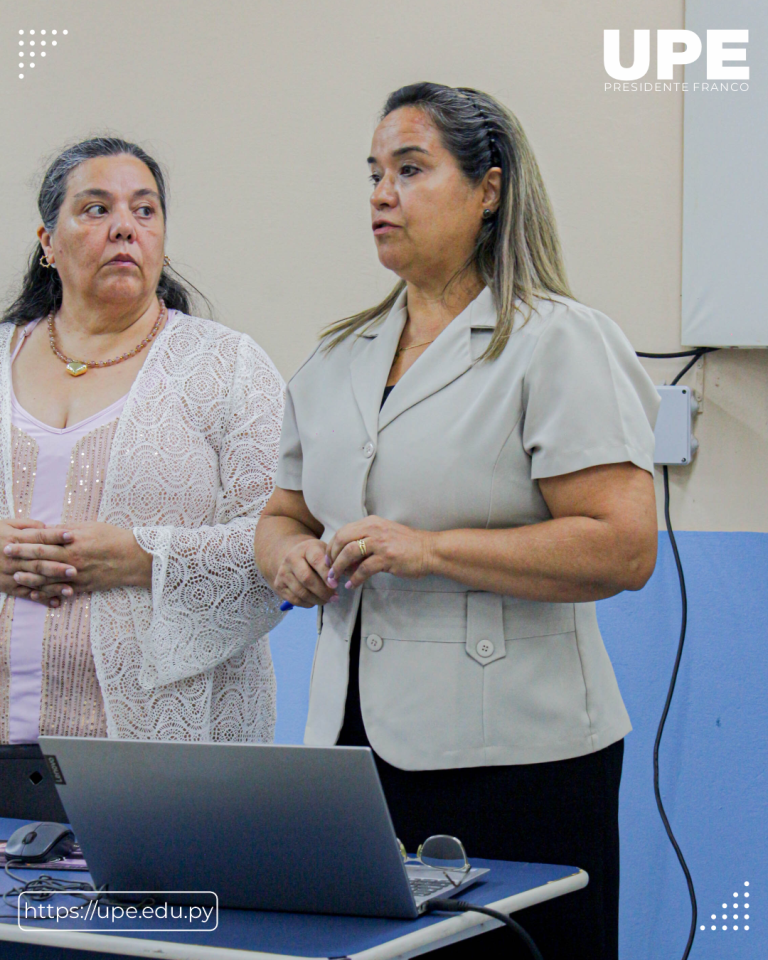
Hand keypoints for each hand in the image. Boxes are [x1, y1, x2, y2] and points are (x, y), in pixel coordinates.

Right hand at [0, 518, 65, 606]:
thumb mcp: (6, 524)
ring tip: (71, 590)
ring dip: (53, 586)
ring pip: (34, 580)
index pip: (38, 537)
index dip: (55, 536)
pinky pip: (25, 593)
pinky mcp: (7, 586)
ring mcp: (10, 573)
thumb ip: (28, 525)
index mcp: (15, 540)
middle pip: (38, 562)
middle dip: (57, 566)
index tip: (71, 535)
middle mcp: (14, 558)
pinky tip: (55, 602)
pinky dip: (40, 599)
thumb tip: (48, 527)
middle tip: (75, 570)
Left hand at [3, 521, 152, 600]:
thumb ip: (68, 529)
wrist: (134, 558)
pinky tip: (36, 593)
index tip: (11, 541)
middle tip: (6, 554)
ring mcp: (76, 574)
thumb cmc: (113, 538)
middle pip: (41, 557)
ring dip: (29, 577)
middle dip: (21, 556)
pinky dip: (47, 592)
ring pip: (48, 577)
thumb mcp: (90, 527)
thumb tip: (49, 529)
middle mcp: (72, 558)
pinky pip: (61, 591)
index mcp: (73, 541)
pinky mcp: (83, 586)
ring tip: (15, 576)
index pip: (43, 540)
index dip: (25, 541)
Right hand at [273, 538, 337, 608]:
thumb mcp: (325, 553)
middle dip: (323, 591)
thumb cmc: (315, 557)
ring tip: (328, 600)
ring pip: (301, 592)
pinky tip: (316, 601)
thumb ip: (336, 563)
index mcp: (306, 548)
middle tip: (334, 597)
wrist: (293, 557)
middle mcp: (291, 558)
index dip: (326, 574)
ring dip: (317, 599)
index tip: (335, 585)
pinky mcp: (278, 585)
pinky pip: (295, 600)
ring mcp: (283, 572)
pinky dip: (308, 603)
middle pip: (306, 579)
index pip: (316, 561)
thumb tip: (348, 573)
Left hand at [326, 517, 433, 589]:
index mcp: (371, 523)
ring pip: (349, 553)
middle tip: (328, 570)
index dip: (332, 546)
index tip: (328, 558)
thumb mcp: (384, 536)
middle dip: (331, 556)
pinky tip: (352, 585)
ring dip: (339, 568)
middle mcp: (374, 529)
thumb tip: (347, 559)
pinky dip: (355, 579)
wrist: (430, 550)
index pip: (343, 531)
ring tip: (335, 579)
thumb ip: (366, 542)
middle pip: (342, 539)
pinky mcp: (387, 557)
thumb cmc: (408, 545)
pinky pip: (363, 569)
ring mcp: (380, 543)